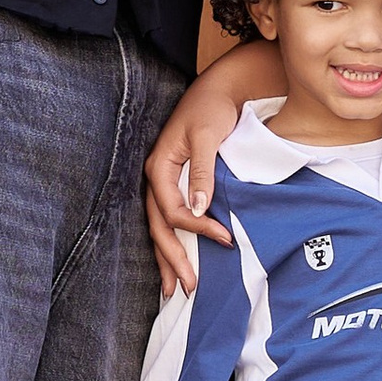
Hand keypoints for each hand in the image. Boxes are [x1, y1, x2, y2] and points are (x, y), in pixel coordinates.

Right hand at [143, 67, 249, 289]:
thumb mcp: (207, 136)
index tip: (225, 238)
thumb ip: (201, 172)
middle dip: (172, 259)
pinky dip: (174, 243)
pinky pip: (170, 220)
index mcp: (159, 167)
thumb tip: (198, 208)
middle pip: (159, 227)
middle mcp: (156, 178)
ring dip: (167, 259)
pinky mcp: (176, 184)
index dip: (196, 228)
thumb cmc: (212, 109)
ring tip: (174, 290)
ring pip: (161, 228)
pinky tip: (179, 261)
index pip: (171, 210)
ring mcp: (164, 183)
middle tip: (188, 289)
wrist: (217, 90)